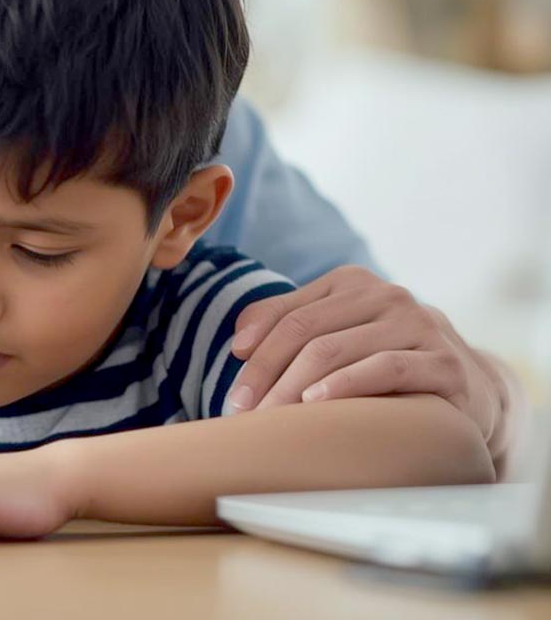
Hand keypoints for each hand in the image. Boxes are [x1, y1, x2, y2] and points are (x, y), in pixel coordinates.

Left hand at [229, 266, 503, 445]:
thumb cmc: (387, 360)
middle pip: (305, 332)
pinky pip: (384, 369)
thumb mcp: (340, 333)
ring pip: (335, 350)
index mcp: (353, 283)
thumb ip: (291, 325)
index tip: (233, 388)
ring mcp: (418, 324)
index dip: (255, 350)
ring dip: (292, 388)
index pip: (288, 314)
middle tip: (242, 412)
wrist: (470, 387)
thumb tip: (239, 343)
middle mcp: (386, 295)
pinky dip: (344, 385)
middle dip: (265, 374)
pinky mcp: (443, 361)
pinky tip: (315, 404)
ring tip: (269, 419)